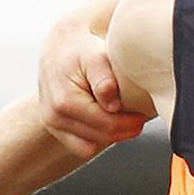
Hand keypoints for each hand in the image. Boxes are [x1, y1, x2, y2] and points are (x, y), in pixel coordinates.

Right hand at [38, 17, 146, 157]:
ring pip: (90, 147)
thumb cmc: (82, 51)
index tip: (142, 115)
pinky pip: (79, 147)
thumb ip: (104, 79)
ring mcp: (51, 124)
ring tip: (124, 119)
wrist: (60, 47)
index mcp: (65, 102)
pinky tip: (108, 123)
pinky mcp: (53, 128)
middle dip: (123, 131)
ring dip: (111, 136)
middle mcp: (54, 116)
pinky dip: (96, 139)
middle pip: (100, 138)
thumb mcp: (96, 57)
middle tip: (139, 118)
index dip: (129, 123)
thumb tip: (113, 105)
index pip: (106, 125)